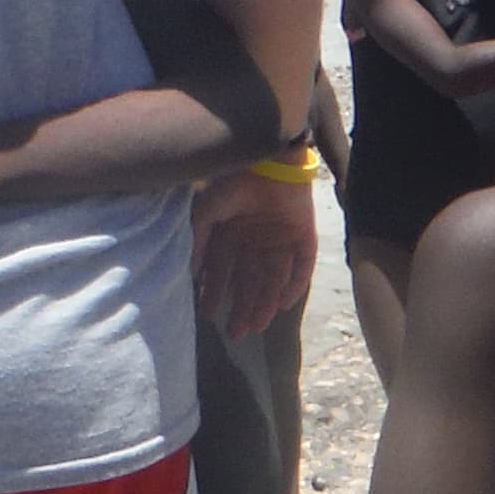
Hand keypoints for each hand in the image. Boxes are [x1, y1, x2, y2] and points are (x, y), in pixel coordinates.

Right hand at [191, 167, 316, 340]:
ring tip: (255, 326)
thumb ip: (198, 241)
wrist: (269, 160)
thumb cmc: (234, 181)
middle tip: (236, 333)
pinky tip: (281, 305)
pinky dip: (293, 287)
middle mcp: (257, 243)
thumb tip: (190, 274)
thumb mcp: (206, 212)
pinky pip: (301, 269)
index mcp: (234, 236)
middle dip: (242, 308)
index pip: (224, 273)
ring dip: (264, 303)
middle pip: (250, 283)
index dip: (215, 294)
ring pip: (273, 280)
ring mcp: (282, 241)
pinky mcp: (304, 238)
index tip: (208, 316)